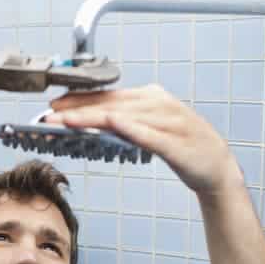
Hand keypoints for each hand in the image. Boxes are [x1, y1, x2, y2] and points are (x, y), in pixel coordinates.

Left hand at [45, 84, 244, 195]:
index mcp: (150, 98)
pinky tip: (111, 124)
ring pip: (123, 117)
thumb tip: (89, 121)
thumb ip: (122, 122)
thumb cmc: (179, 146)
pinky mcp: (176, 144)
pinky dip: (129, 128)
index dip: (79, 100)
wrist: (215, 167)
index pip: (108, 96)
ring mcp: (168, 122)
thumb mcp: (147, 128)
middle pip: (110, 104)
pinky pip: (149, 135)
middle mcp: (158, 104)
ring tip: (66, 121)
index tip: (53, 105)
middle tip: (49, 114)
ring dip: (92, 118)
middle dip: (76, 109)